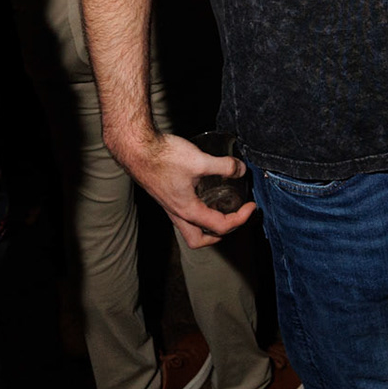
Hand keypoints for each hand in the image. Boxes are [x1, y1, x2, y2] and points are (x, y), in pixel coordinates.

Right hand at [113, 129, 256, 246]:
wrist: (136, 148)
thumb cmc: (163, 157)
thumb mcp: (199, 160)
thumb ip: (223, 166)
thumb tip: (241, 169)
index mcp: (188, 210)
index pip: (220, 226)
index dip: (241, 218)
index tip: (252, 206)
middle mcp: (177, 214)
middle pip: (199, 240)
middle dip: (219, 236)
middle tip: (233, 220)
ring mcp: (169, 206)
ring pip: (188, 229)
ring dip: (206, 227)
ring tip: (219, 211)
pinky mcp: (164, 196)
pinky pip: (182, 215)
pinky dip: (196, 213)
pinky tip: (201, 193)